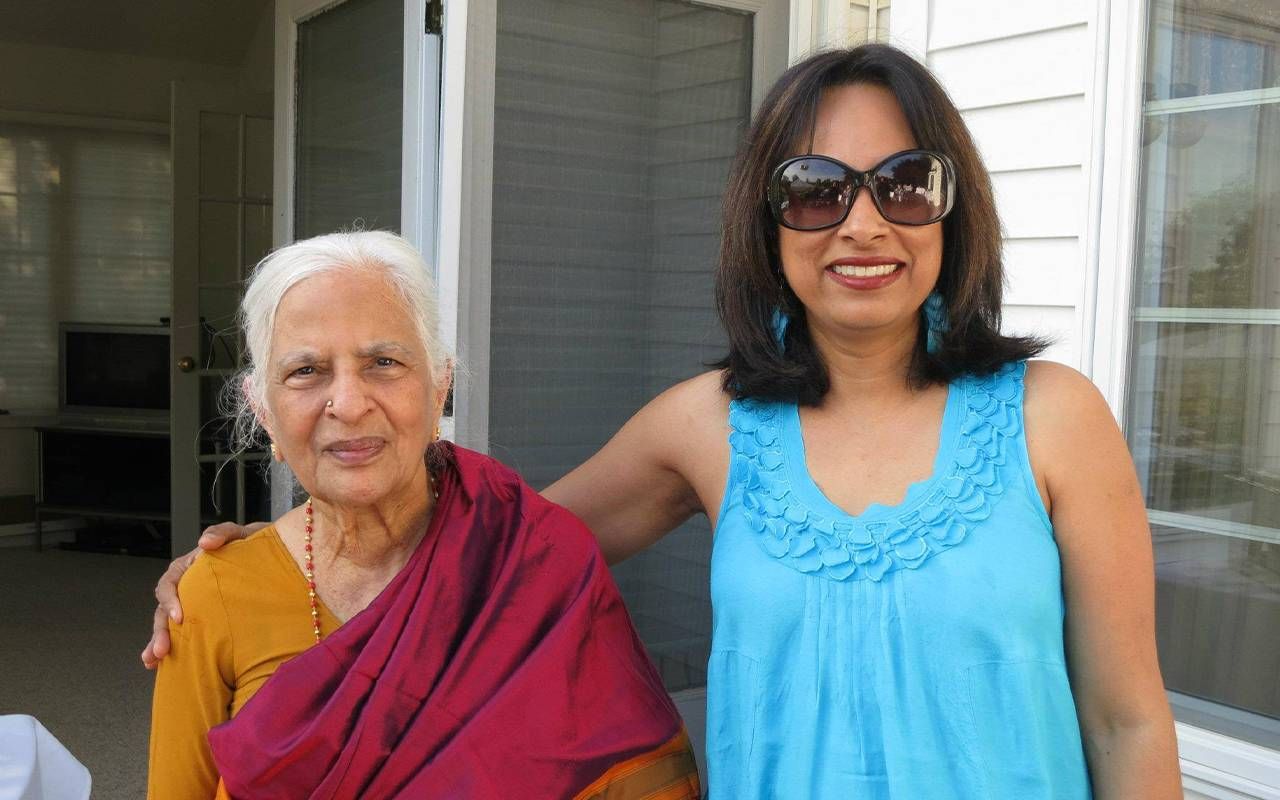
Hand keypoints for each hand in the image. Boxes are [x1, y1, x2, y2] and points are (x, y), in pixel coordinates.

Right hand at [140, 521, 264, 667]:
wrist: (280, 556)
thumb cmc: (255, 546)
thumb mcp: (241, 535)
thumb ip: (223, 534)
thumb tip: (204, 543)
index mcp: (189, 568)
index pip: (170, 583)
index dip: (170, 600)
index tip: (179, 616)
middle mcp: (188, 589)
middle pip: (165, 610)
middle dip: (160, 631)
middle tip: (161, 650)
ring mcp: (195, 606)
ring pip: (169, 626)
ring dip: (159, 643)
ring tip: (154, 661)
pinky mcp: (207, 621)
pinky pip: (187, 636)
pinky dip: (175, 650)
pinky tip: (162, 666)